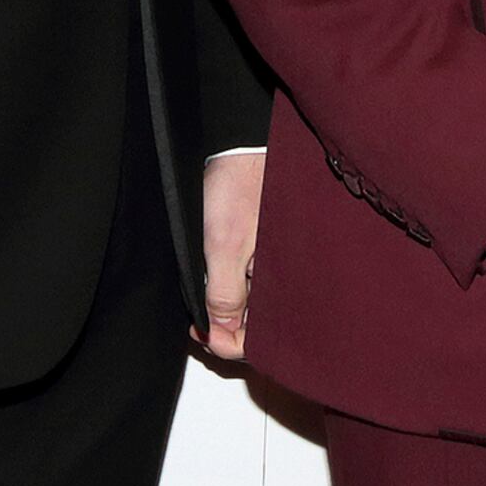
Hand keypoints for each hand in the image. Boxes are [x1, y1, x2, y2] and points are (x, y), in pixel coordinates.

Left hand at [195, 152, 265, 363]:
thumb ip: (223, 294)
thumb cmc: (242, 185)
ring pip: (256, 307)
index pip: (260, 338)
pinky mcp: (270, 250)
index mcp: (285, 281)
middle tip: (199, 322)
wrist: (247, 142)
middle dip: (228, 330)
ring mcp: (277, 264)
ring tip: (203, 306)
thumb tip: (220, 331)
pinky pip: (255, 283)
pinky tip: (216, 283)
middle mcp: (286, 277)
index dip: (228, 343)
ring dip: (229, 312)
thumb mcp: (223, 246)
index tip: (203, 334)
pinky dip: (234, 290)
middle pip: (260, 326)